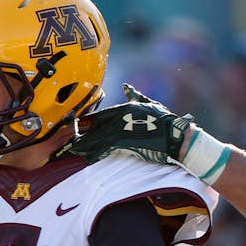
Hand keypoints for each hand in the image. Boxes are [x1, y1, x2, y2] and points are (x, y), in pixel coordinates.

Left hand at [60, 83, 194, 164]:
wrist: (173, 134)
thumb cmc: (164, 120)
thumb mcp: (148, 103)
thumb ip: (135, 96)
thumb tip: (126, 87)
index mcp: (123, 108)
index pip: (100, 116)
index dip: (89, 124)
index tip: (81, 129)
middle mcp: (118, 117)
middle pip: (94, 126)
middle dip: (83, 135)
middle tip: (71, 142)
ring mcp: (119, 129)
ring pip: (95, 137)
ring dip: (83, 145)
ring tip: (73, 150)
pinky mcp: (122, 141)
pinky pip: (102, 148)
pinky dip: (93, 153)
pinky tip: (86, 158)